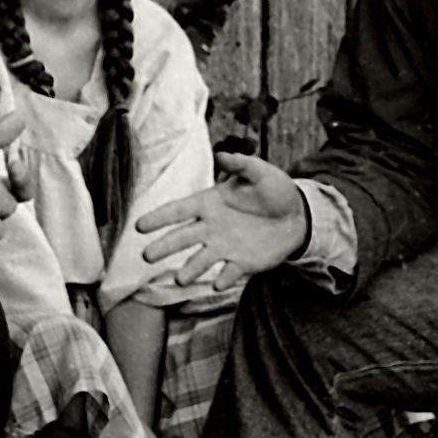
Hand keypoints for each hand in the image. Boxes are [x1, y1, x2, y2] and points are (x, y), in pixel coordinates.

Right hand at [138, 152, 306, 290]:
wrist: (299, 216)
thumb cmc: (275, 190)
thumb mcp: (260, 172)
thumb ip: (241, 165)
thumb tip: (222, 154)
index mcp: (209, 203)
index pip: (178, 211)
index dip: (158, 218)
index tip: (139, 226)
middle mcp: (211, 227)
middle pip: (182, 238)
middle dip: (164, 247)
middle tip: (146, 256)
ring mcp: (225, 247)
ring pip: (201, 260)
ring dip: (190, 269)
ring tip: (181, 278)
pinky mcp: (242, 263)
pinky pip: (229, 273)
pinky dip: (223, 278)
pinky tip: (219, 283)